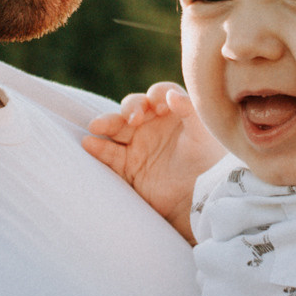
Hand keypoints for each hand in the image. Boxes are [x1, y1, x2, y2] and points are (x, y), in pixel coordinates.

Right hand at [82, 83, 222, 239]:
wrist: (198, 200)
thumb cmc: (206, 163)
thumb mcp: (202, 135)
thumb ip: (189, 110)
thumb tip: (171, 95)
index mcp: (173, 113)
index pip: (159, 94)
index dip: (156, 96)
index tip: (159, 106)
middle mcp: (153, 125)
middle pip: (133, 107)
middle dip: (129, 109)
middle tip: (132, 119)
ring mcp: (138, 144)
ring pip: (117, 127)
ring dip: (106, 123)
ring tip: (96, 126)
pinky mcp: (128, 166)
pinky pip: (109, 154)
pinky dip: (97, 148)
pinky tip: (89, 144)